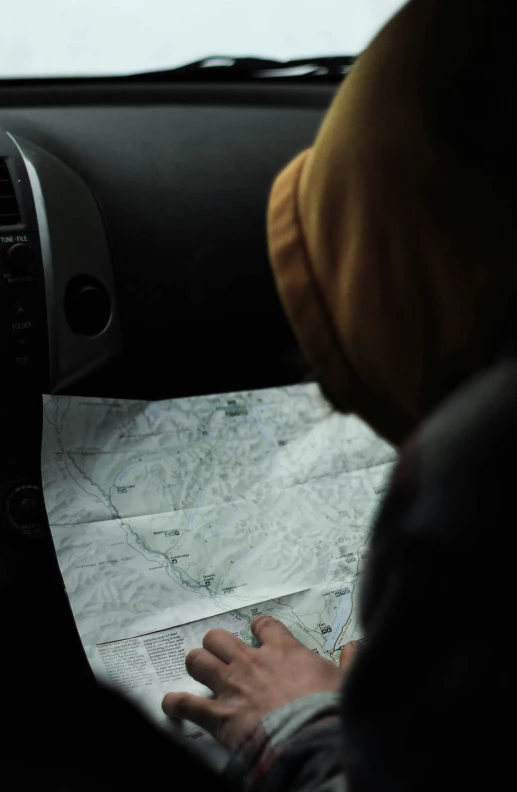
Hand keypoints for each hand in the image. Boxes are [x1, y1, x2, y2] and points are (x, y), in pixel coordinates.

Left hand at [162, 615, 359, 750]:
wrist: (308, 739)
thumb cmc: (327, 710)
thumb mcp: (346, 682)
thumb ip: (351, 661)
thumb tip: (359, 646)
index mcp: (282, 651)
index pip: (264, 625)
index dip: (258, 627)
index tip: (257, 632)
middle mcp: (251, 662)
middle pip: (219, 638)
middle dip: (217, 645)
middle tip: (222, 655)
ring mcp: (231, 686)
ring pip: (198, 659)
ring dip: (196, 664)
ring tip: (198, 670)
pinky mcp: (218, 714)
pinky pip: (186, 703)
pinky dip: (175, 703)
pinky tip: (171, 703)